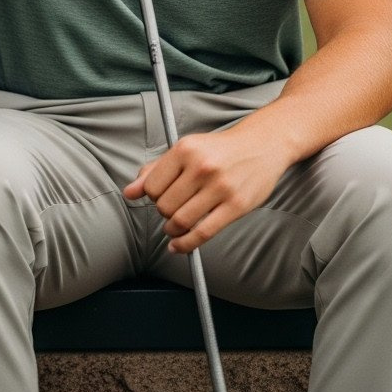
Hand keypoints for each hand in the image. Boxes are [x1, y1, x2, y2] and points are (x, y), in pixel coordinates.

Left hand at [122, 122, 290, 254]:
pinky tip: (179, 246)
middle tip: (172, 209)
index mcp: (186, 149)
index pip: (152, 186)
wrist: (262, 145)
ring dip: (172, 230)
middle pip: (165, 206)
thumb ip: (156, 170)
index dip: (151, 197)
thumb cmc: (220, 149)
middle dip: (163, 212)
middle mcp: (202, 167)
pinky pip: (203, 233)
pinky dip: (186, 245)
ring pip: (181, 221)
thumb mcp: (186, 149)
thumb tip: (130, 192)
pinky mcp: (236, 206)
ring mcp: (220, 187)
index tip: (160, 197)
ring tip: (173, 227)